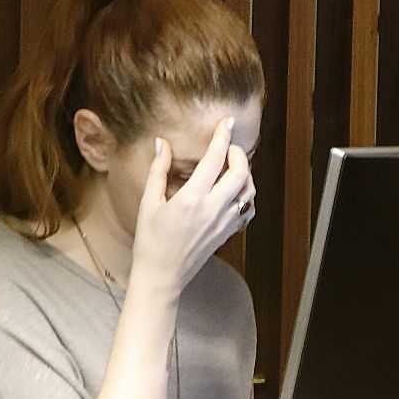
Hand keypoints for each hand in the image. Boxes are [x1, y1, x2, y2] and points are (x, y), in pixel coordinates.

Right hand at [129, 118, 254, 294]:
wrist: (162, 276)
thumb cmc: (150, 241)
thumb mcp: (149, 203)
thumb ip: (158, 170)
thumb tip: (162, 143)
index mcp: (191, 199)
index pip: (214, 159)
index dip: (223, 136)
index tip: (228, 123)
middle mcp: (212, 209)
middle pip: (241, 173)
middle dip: (238, 154)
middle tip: (228, 148)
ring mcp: (224, 223)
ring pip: (249, 191)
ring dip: (245, 174)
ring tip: (231, 167)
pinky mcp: (228, 233)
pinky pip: (247, 210)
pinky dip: (246, 195)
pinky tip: (233, 191)